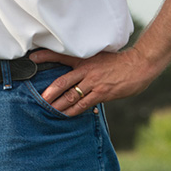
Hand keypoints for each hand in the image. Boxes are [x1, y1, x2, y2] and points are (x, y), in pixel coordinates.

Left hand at [31, 47, 159, 116]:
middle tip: (38, 99)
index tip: (31, 59)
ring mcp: (94, 82)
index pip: (61, 56)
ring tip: (48, 110)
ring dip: (58, 104)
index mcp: (84, 59)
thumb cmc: (119, 62)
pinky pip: (84, 104)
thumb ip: (86, 65)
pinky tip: (66, 114)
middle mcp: (86, 70)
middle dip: (49, 92)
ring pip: (71, 95)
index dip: (45, 56)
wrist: (139, 65)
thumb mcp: (99, 58)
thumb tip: (74, 74)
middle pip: (62, 82)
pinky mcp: (102, 93)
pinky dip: (73, 110)